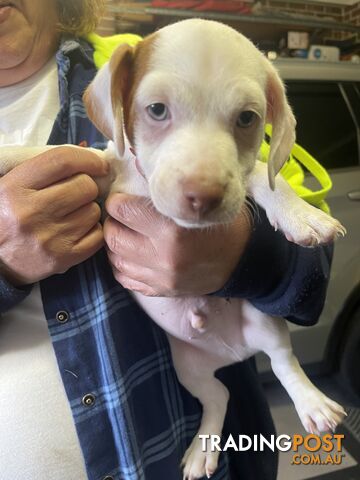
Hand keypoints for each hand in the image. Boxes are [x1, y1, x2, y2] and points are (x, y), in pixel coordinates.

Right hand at [0, 147, 108, 284]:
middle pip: (85, 186)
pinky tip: (77, 231)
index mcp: (15, 187)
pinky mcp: (63, 258)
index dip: (88, 158)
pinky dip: (93, 231)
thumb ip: (43, 170)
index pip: (62, 160)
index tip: (98, 164)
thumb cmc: (5, 217)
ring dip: (88, 210)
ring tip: (71, 215)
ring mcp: (49, 238)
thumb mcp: (10, 185)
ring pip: (93, 211)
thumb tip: (87, 156)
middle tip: (77, 194)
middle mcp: (32, 212)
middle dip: (87, 187)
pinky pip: (98, 236)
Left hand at [104, 193, 251, 295]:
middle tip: (120, 217)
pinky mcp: (162, 291)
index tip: (122, 199)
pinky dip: (122, 266)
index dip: (117, 201)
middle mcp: (162, 257)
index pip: (122, 211)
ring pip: (116, 260)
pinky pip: (126, 280)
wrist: (245, 260)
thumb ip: (168, 192)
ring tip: (124, 234)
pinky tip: (129, 255)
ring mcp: (161, 278)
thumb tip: (134, 172)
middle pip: (114, 237)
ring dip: (115, 245)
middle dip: (112, 223)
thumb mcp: (199, 202)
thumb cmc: (223, 224)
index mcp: (171, 230)